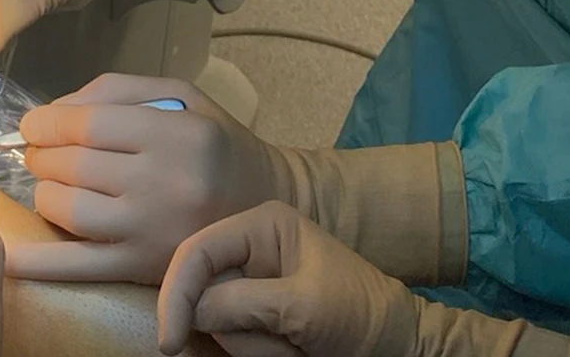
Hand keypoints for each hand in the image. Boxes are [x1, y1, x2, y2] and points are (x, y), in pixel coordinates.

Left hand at [7, 74, 294, 284]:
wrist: (267, 206)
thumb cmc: (218, 144)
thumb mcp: (182, 97)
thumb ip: (118, 89)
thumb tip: (55, 107)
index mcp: (177, 133)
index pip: (89, 123)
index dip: (47, 122)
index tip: (33, 125)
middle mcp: (165, 182)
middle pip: (73, 165)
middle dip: (43, 155)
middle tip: (42, 152)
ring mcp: (152, 230)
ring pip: (68, 209)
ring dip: (44, 192)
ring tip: (51, 183)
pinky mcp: (143, 267)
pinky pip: (80, 265)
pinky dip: (39, 263)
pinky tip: (8, 256)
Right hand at [157, 202, 417, 356]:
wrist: (398, 346)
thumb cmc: (359, 314)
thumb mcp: (302, 305)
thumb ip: (241, 302)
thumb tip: (193, 312)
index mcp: (261, 225)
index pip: (196, 252)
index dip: (176, 294)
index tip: (170, 341)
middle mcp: (248, 250)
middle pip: (201, 291)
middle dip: (235, 327)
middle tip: (283, 341)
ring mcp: (250, 286)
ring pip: (215, 323)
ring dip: (253, 345)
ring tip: (295, 345)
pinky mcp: (254, 316)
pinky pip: (233, 339)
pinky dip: (258, 352)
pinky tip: (290, 350)